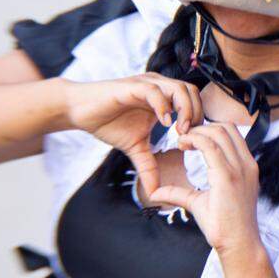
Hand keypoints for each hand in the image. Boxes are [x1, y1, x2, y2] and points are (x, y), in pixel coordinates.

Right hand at [63, 73, 202, 194]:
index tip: (194, 142)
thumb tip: (155, 192)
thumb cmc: (108, 122)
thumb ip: (148, 167)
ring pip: (179, 89)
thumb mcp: (134, 148)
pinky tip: (165, 124)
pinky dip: (164, 106)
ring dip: (185, 110)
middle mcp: (159, 88)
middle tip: (190, 137)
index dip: (199, 121)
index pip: (194, 102)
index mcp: (163, 99)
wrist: (79, 110)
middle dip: (198, 115)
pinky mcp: (132, 86)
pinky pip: (155, 91)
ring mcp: (147, 85)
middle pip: (192, 92)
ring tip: (180, 131)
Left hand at [149, 123, 262, 256]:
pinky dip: (194, 140)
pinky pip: (210, 147)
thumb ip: (180, 193)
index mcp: (245, 167)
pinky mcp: (228, 177)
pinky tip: (182, 146)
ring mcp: (240, 169)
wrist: (239, 245)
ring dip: (196, 132)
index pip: (231, 134)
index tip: (190, 139)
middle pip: (226, 127)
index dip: (209, 129)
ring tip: (181, 141)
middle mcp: (246, 165)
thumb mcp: (200, 203)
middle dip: (201, 127)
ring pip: (219, 132)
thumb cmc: (225, 228)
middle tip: (183, 137)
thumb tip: (157, 193)